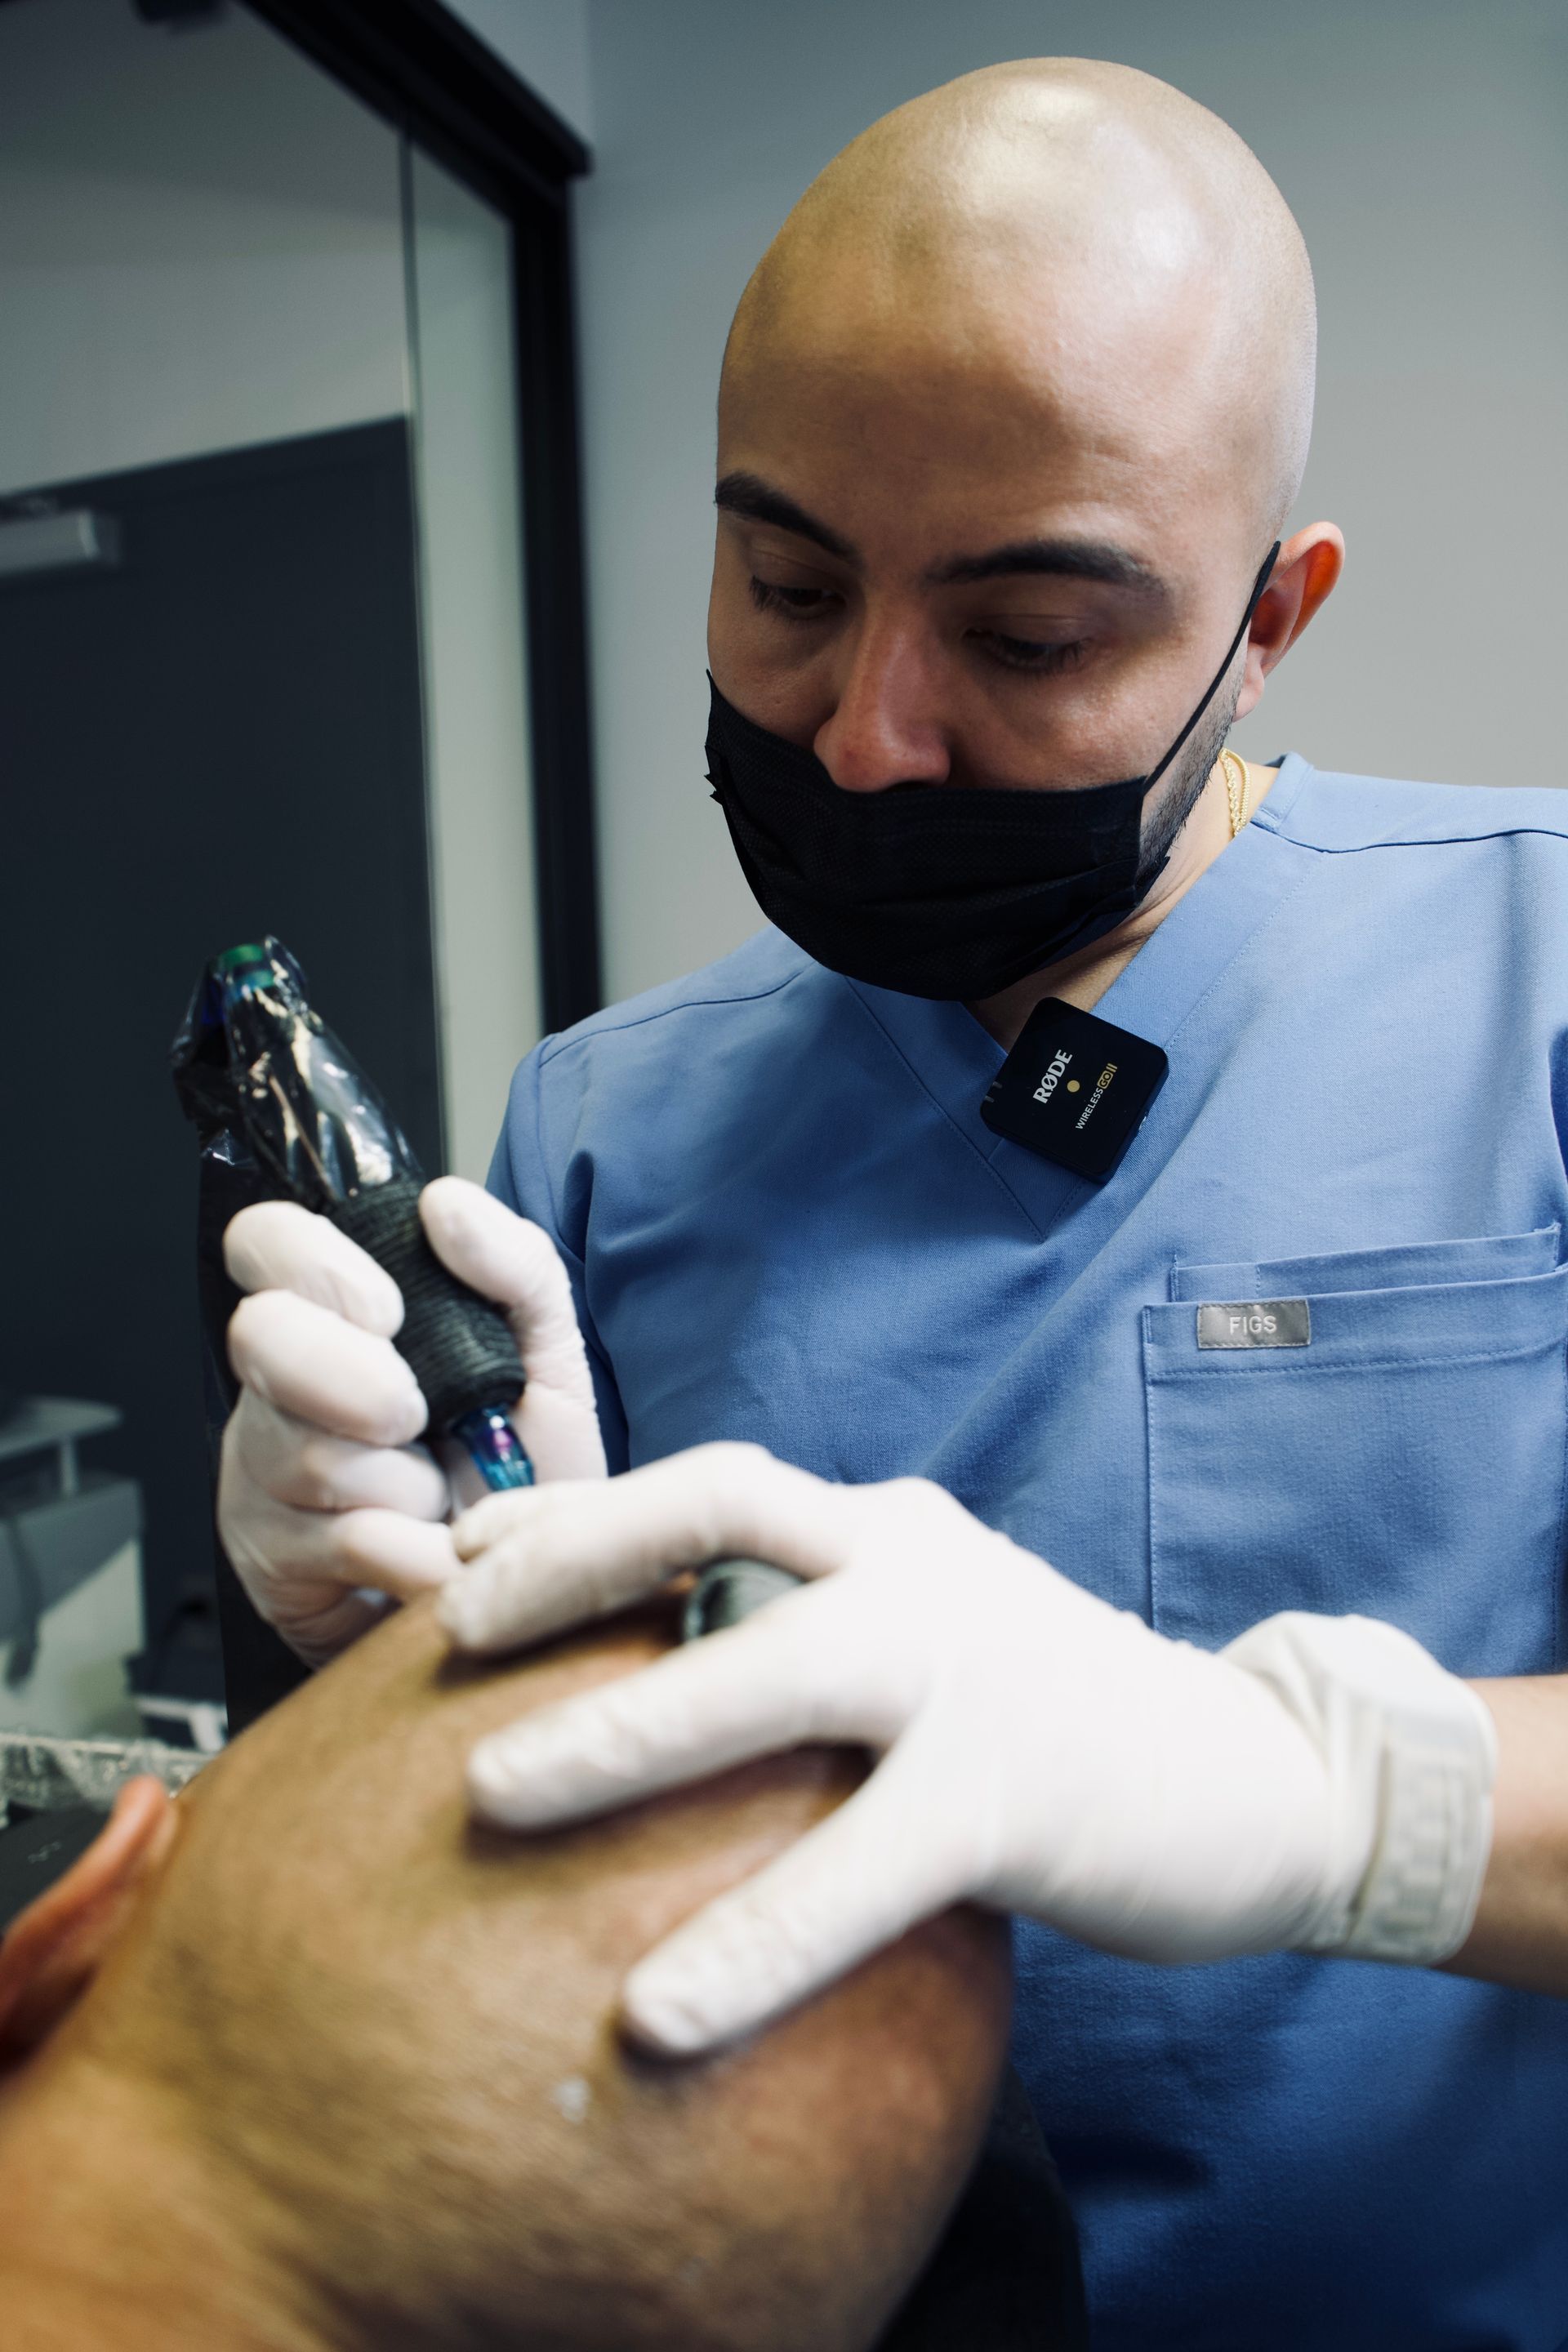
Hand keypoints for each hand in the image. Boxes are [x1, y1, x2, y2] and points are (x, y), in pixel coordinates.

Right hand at [218, 1178, 605, 1664]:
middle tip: (419, 1417)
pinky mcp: (275, 1563)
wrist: (535, 1588)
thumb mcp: (545, 1352)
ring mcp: (262, 1474)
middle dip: (358, 1379)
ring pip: (310, 1454)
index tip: (390, 1311)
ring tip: (445, 1497)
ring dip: (410, 1484)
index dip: (316, 1264)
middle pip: (262, 1338)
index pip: (265, 1241)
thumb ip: (515, 1265)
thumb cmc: (522, 1463)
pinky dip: (420, 1550)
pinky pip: (345, 1543)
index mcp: (335, 1317)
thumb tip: (446, 1205)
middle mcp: (280, 1386)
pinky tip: (439, 1550)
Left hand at [439, 1446, 1490, 2054]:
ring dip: (625, 1728)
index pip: (706, 1480)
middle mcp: (916, 1563)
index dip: (574, 1512)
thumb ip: (808, 1634)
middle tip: (447, 1632)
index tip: (461, 1563)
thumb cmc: (1047, 1718)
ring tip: (490, 1793)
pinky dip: (758, 1937)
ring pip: (778, 1669)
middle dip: (573, 1552)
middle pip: (723, 1502)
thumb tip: (644, 1679)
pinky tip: (661, 2016)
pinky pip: (863, 1868)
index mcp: (884, 1527)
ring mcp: (969, 1666)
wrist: (1252, 1780)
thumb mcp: (928, 1638)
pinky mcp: (1015, 1792)